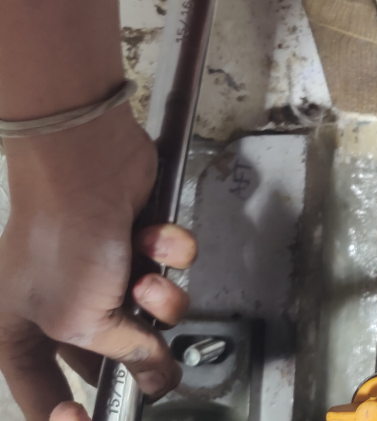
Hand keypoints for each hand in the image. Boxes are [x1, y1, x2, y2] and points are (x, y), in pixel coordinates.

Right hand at [0, 105, 196, 420]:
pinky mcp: (140, 243)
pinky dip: (167, 253)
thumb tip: (154, 377)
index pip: (41, 392)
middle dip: (141, 351)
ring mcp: (104, 272)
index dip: (68, 414)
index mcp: (22, 332)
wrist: (88, 165)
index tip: (87, 416)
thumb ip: (122, 356)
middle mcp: (60, 306)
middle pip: (112, 356)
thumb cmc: (62, 241)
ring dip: (160, 298)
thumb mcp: (79, 321)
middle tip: (154, 350)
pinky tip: (151, 235)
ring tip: (146, 279)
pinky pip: (171, 266)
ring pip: (154, 312)